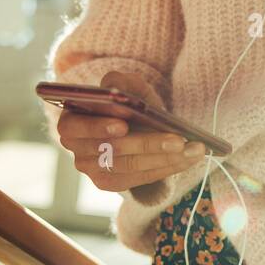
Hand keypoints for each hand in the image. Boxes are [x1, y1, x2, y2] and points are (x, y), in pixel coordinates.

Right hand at [56, 71, 204, 197]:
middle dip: (148, 144)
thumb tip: (114, 87)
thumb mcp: (125, 87)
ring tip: (194, 149)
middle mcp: (77, 149)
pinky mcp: (111, 182)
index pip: (76, 127)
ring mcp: (93, 169)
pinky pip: (140, 178)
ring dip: (166, 158)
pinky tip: (189, 159)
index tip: (124, 124)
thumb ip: (117, 82)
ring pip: (130, 167)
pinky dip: (167, 168)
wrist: (135, 124)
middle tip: (179, 140)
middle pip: (111, 150)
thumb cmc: (128, 103)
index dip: (98, 126)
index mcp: (70, 121)